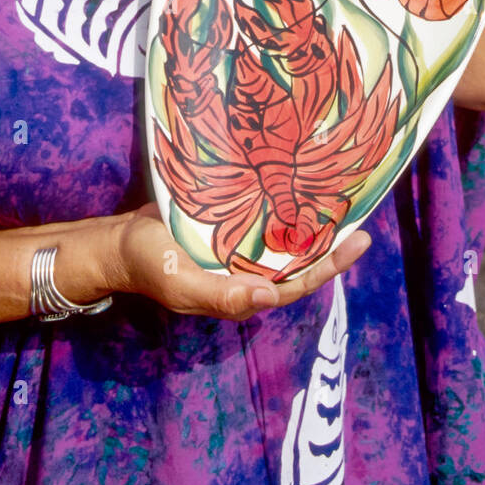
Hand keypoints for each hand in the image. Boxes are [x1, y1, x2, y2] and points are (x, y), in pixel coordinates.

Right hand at [109, 202, 370, 320]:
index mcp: (244, 292)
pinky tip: (301, 185)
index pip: (296, 284)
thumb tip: (269, 298)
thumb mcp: (181, 285)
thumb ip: (223, 296)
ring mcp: (240, 250)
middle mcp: (249, 272)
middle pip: (299, 262)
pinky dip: (284, 207)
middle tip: (364, 222)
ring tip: (343, 200)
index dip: (328, 268)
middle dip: (331, 246)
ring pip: (285, 241)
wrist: (120, 240)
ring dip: (312, 224)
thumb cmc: (151, 265)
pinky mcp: (230, 225)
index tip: (356, 243)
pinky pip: (264, 220)